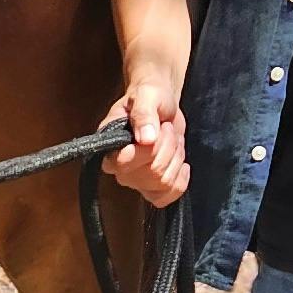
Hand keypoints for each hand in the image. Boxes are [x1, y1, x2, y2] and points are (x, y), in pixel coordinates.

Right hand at [103, 76, 189, 205]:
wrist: (161, 102)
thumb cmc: (149, 96)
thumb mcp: (147, 96)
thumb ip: (144, 114)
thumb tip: (145, 139)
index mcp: (110, 145)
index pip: (123, 163)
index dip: (146, 152)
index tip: (155, 132)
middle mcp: (119, 168)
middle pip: (153, 173)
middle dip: (168, 147)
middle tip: (166, 128)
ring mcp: (136, 180)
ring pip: (164, 183)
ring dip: (176, 157)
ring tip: (171, 139)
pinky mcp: (152, 186)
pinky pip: (168, 197)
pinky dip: (181, 180)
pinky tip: (182, 164)